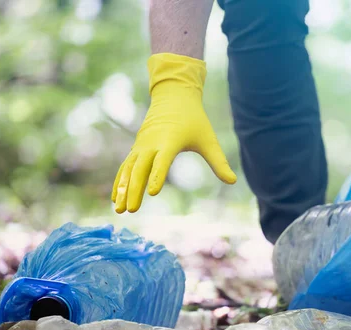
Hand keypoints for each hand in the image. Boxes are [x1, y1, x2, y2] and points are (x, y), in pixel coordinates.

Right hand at [112, 53, 236, 213]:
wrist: (174, 97)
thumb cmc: (194, 120)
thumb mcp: (208, 140)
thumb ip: (219, 162)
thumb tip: (233, 181)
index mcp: (170, 141)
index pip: (162, 161)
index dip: (157, 176)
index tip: (152, 193)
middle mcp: (151, 144)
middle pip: (140, 169)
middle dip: (134, 190)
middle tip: (132, 210)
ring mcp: (141, 146)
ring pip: (128, 169)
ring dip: (122, 189)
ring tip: (119, 210)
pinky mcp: (137, 148)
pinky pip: (125, 167)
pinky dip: (120, 182)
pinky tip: (116, 199)